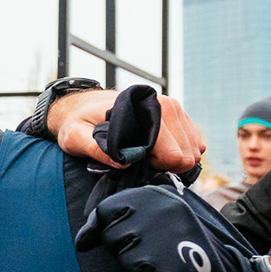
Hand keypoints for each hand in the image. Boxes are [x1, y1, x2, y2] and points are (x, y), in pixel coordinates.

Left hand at [50, 89, 205, 172]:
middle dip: (166, 164)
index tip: (135, 161)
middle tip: (141, 159)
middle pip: (188, 154)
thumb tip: (124, 163)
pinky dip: (180, 153)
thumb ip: (94, 149)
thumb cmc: (77, 121)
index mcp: (144, 109)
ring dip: (173, 159)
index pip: (173, 153)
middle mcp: (166, 105)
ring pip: (195, 150)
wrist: (82, 105)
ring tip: (147, 154)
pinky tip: (157, 151)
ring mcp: (175, 109)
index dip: (155, 166)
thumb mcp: (75, 136)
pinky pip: (195, 143)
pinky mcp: (178, 116)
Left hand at [75, 184, 248, 271]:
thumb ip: (121, 219)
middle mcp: (161, 213)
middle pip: (111, 236)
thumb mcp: (158, 219)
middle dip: (124, 249)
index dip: (103, 227)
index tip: (113, 238)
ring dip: (138, 267)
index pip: (107, 209)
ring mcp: (165, 241)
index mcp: (158, 196)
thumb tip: (80, 241)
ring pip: (124, 259)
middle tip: (155, 251)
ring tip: (165, 262)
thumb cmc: (183, 245)